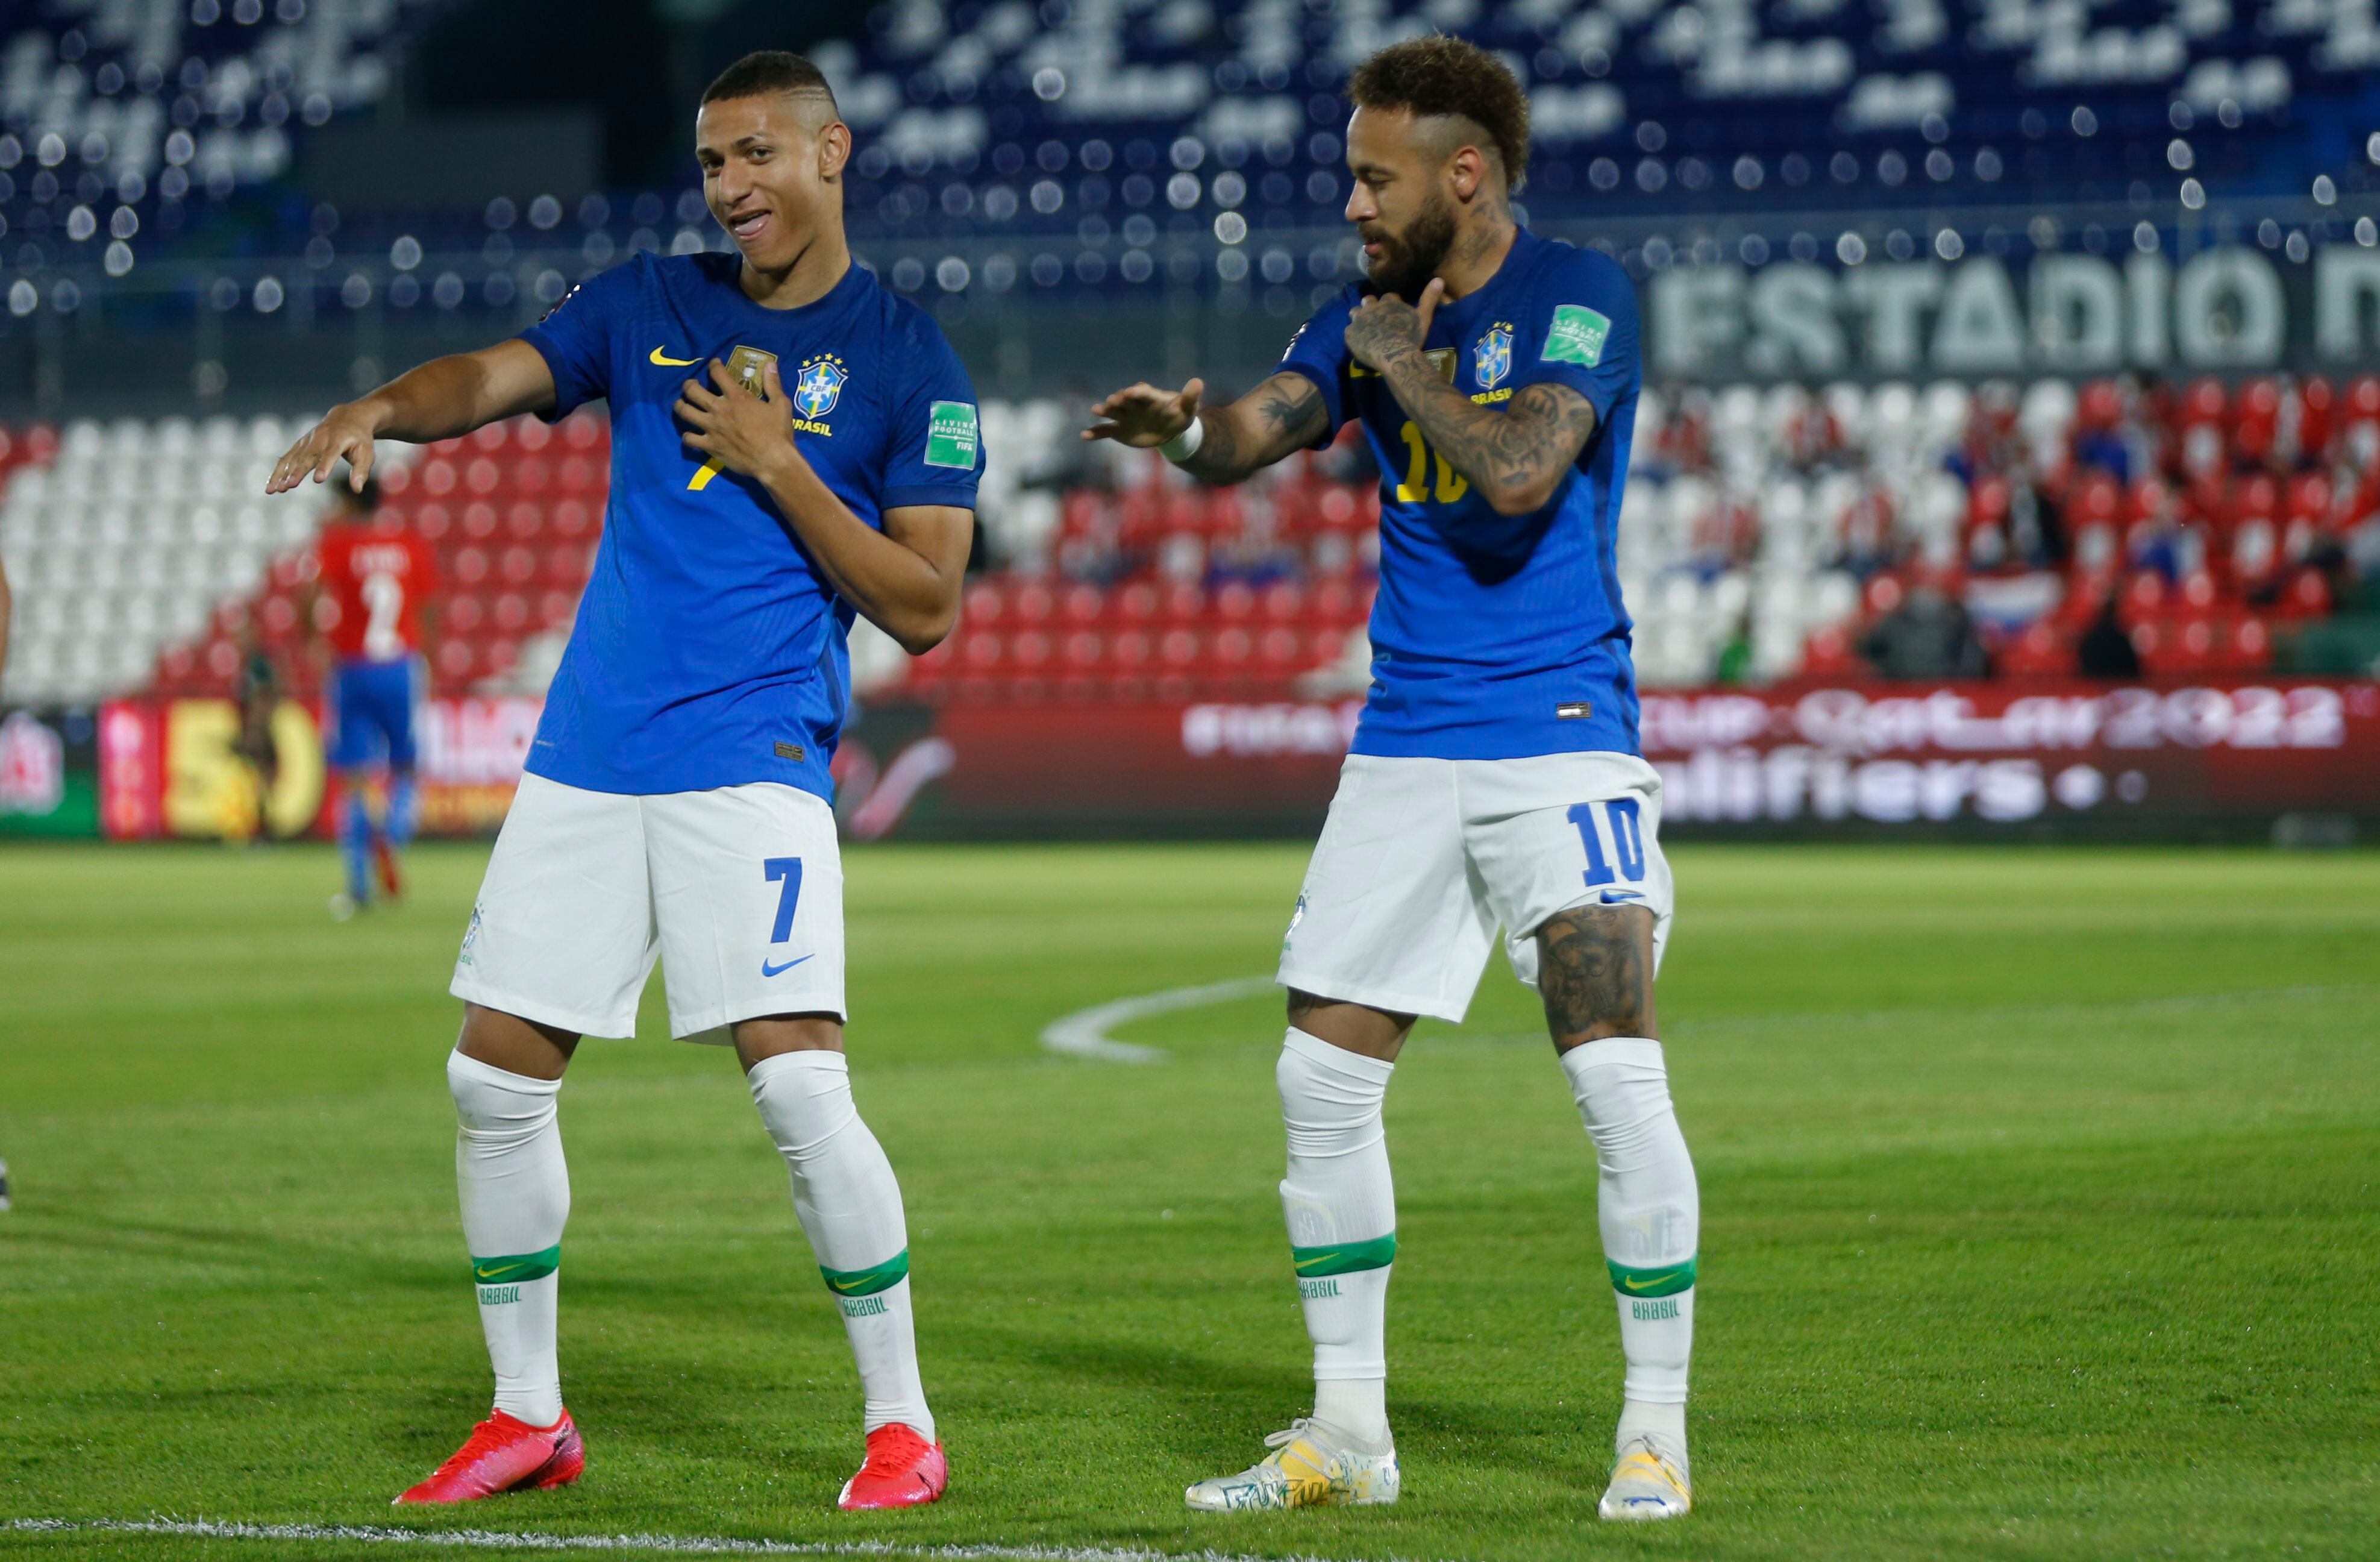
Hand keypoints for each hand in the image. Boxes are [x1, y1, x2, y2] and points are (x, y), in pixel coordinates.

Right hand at [267, 401, 383, 494]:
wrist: (347, 418)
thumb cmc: (359, 440)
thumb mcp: (367, 453)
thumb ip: (361, 471)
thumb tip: (357, 489)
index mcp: (339, 439)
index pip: (330, 453)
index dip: (324, 466)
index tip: (319, 480)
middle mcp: (320, 438)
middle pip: (307, 457)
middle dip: (297, 472)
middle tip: (288, 486)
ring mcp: (308, 440)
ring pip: (293, 458)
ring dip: (282, 473)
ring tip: (274, 489)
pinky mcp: (300, 444)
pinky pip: (287, 457)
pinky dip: (279, 471)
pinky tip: (271, 484)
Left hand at [677, 357, 797, 478]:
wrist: (773, 461)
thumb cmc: (778, 432)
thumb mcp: (781, 404)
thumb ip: (773, 383)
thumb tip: (770, 364)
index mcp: (736, 397)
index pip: (717, 373)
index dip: (714, 365)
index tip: (714, 364)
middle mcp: (719, 409)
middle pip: (692, 390)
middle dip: (689, 384)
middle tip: (691, 385)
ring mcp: (712, 428)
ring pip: (685, 411)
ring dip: (680, 405)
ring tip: (682, 404)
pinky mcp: (709, 445)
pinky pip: (689, 439)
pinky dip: (687, 436)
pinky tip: (691, 434)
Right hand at [1083, 377, 1203, 446]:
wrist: (1169, 431)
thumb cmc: (1179, 415)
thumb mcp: (1188, 408)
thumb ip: (1190, 397)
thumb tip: (1198, 382)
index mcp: (1149, 396)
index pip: (1142, 392)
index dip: (1137, 392)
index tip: (1132, 392)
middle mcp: (1133, 404)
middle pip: (1124, 400)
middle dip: (1118, 400)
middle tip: (1112, 401)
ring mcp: (1124, 417)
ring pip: (1112, 412)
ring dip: (1104, 411)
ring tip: (1096, 410)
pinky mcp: (1119, 430)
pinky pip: (1104, 431)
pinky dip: (1095, 433)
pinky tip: (1084, 436)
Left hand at [1345, 278, 1443, 372]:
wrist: (1393, 354)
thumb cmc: (1411, 336)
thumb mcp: (1423, 317)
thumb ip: (1429, 298)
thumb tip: (1439, 279)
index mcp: (1389, 302)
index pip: (1389, 296)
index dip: (1391, 303)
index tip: (1394, 311)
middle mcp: (1371, 307)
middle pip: (1368, 300)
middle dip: (1371, 306)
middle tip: (1377, 318)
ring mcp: (1359, 320)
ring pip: (1354, 312)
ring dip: (1359, 317)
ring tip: (1365, 328)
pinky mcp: (1350, 334)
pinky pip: (1348, 331)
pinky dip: (1353, 334)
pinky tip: (1359, 341)